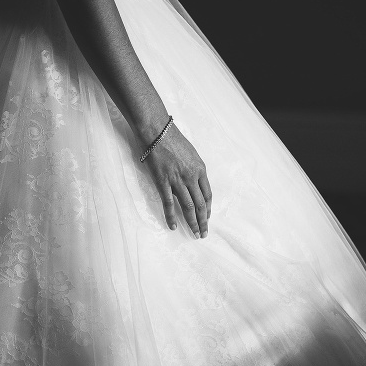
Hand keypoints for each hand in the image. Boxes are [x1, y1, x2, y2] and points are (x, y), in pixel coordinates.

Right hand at [144, 123, 211, 238]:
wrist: (157, 132)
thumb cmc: (173, 139)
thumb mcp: (191, 154)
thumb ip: (194, 170)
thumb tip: (194, 183)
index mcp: (200, 170)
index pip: (207, 195)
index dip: (208, 209)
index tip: (206, 218)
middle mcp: (192, 177)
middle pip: (200, 204)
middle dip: (203, 221)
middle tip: (203, 233)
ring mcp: (178, 181)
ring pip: (188, 207)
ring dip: (192, 222)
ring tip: (195, 234)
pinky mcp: (163, 182)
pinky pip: (169, 204)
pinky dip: (171, 217)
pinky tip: (174, 226)